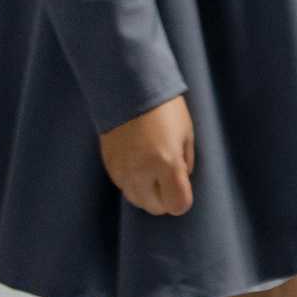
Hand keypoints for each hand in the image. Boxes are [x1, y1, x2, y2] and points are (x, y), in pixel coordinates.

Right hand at [98, 94, 194, 215]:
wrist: (130, 88)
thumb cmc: (165, 108)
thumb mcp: (186, 133)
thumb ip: (185, 163)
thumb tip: (181, 180)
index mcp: (167, 163)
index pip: (177, 205)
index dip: (183, 199)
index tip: (182, 185)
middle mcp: (142, 173)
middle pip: (156, 208)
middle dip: (165, 197)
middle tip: (168, 177)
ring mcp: (123, 172)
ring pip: (137, 201)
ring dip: (148, 192)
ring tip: (152, 168)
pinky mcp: (109, 167)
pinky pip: (124, 187)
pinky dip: (133, 182)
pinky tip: (138, 162)